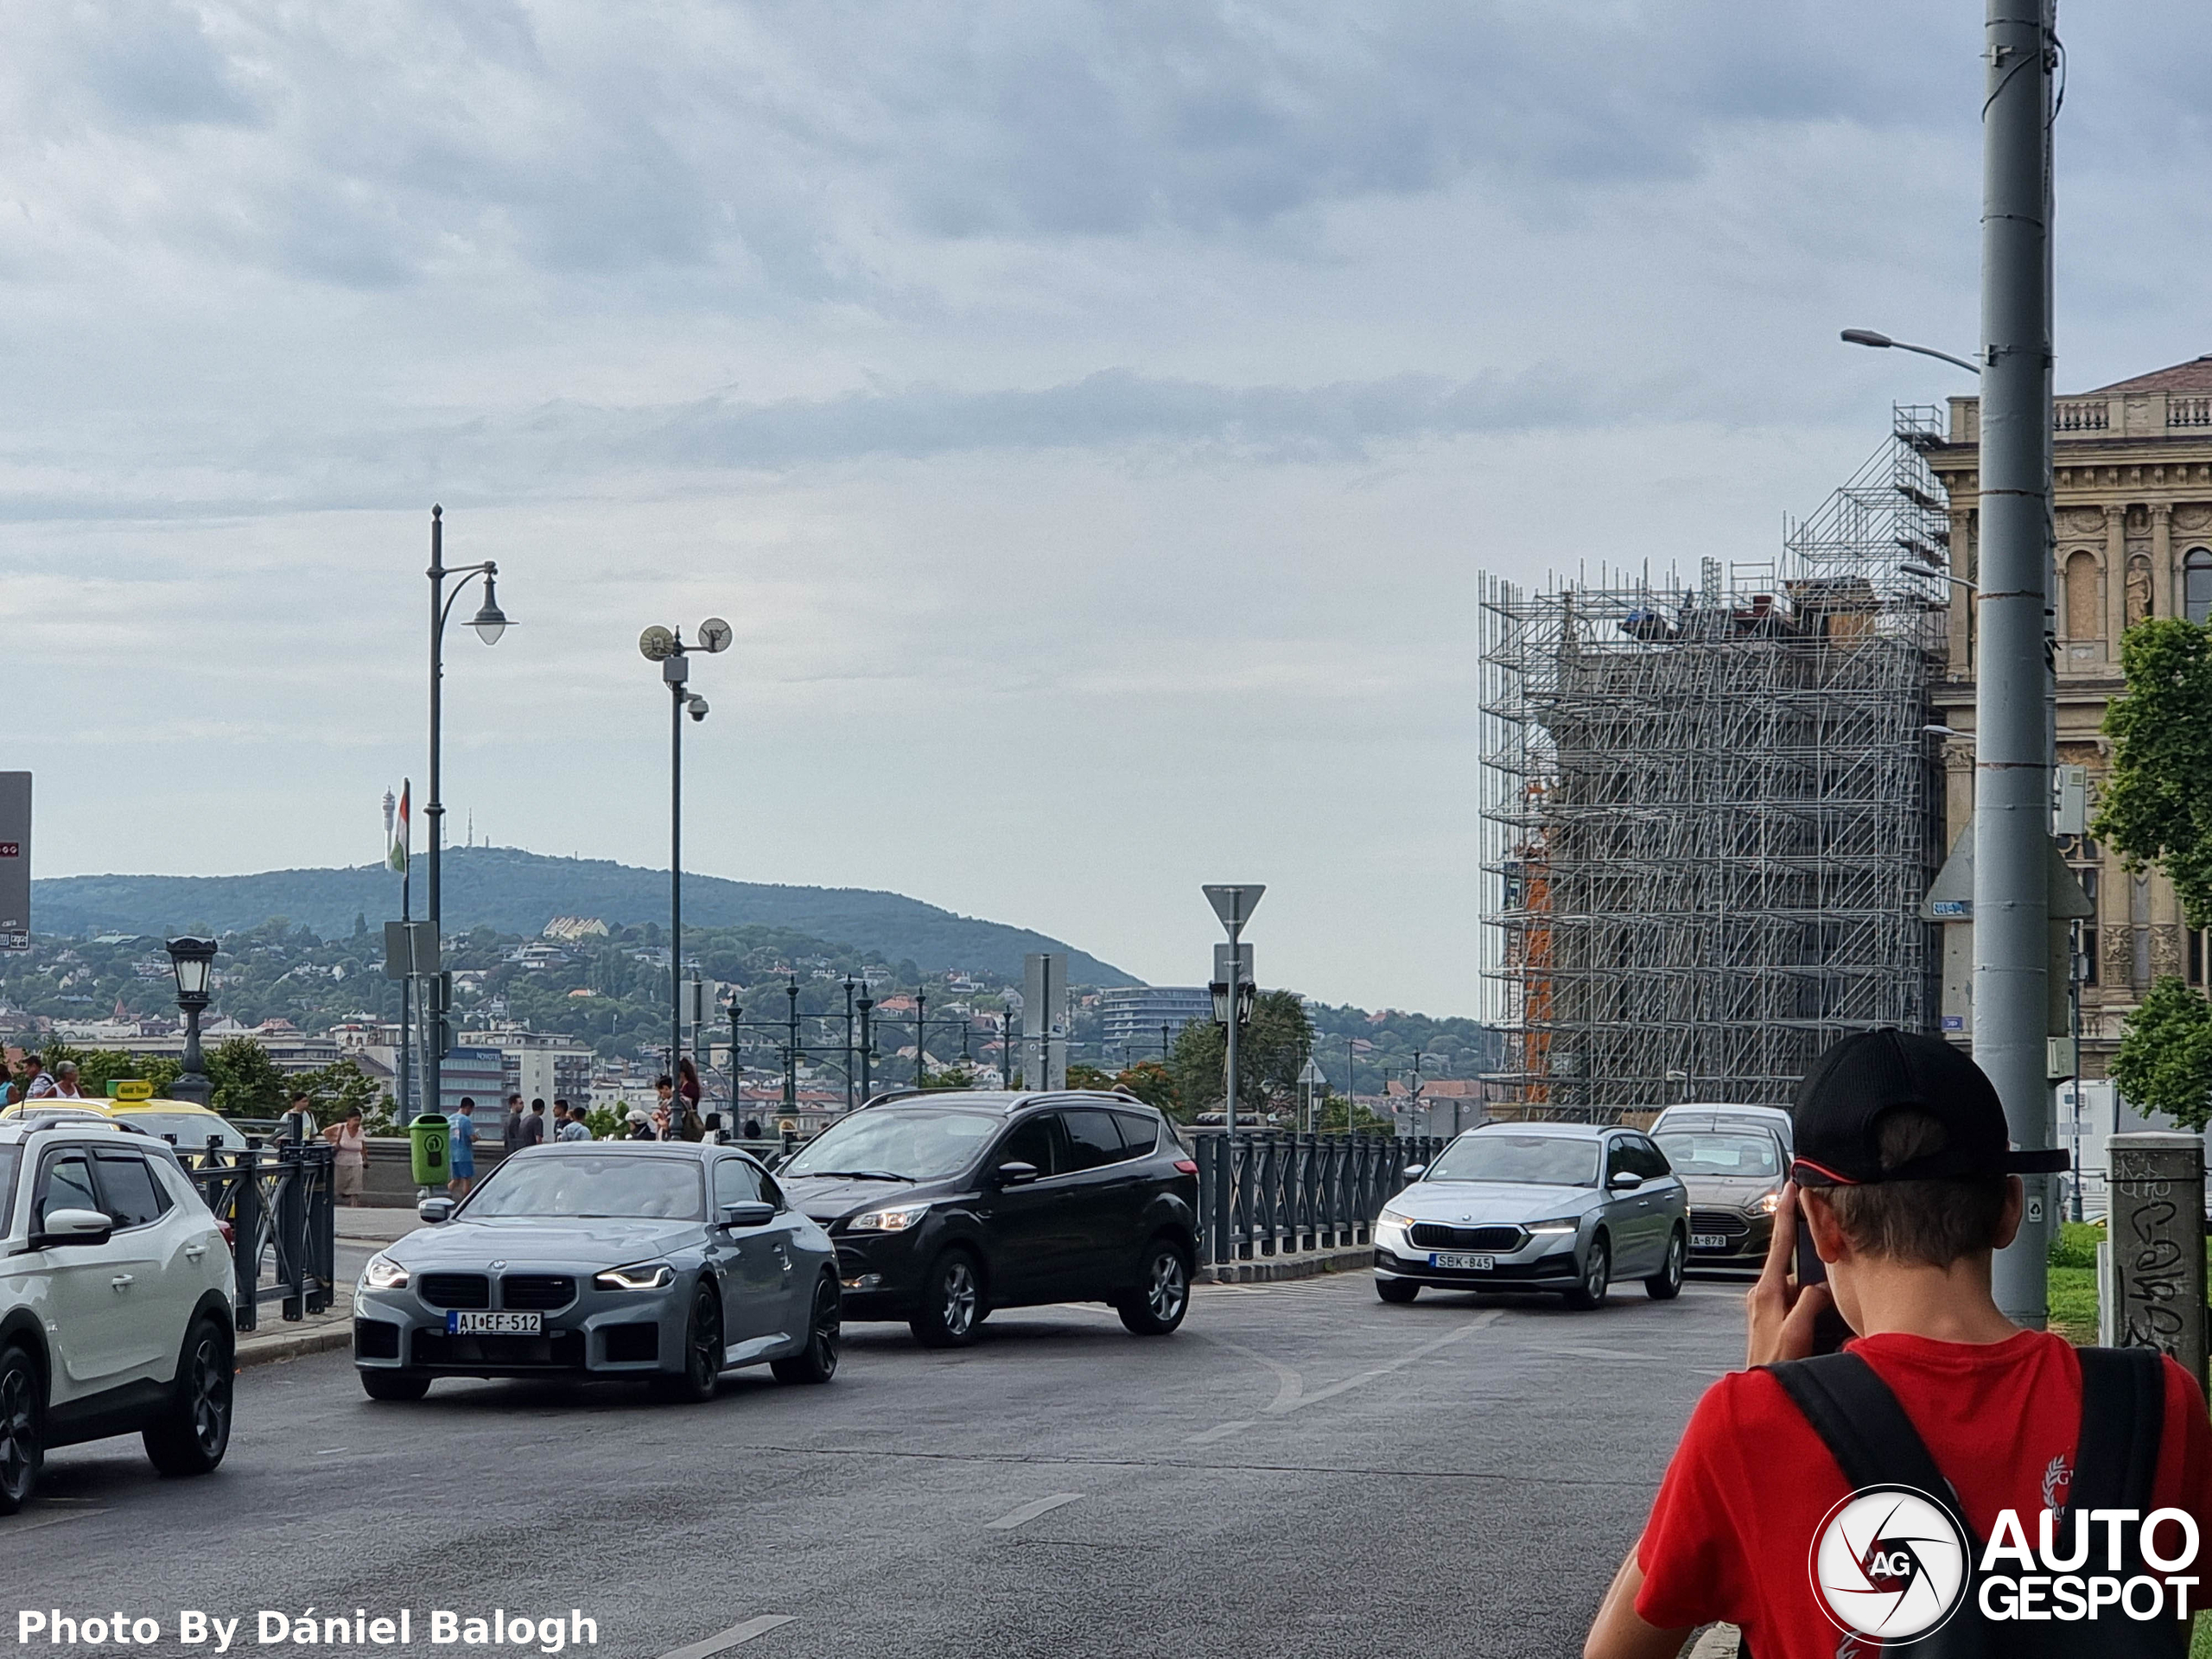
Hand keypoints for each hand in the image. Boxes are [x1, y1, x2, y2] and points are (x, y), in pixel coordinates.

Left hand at [1745, 1181, 1833, 1368]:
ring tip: (1829, 1290)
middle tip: (1825, 1232)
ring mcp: (1769, 1306)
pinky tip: (1825, 1312)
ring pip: (1799, 1283)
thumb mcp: (1795, 1334)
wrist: (1762, 1394)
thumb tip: (1821, 1285)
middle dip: (1808, 1250)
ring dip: (1815, 1284)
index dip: (1786, 1213)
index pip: (1780, 1244)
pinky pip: (1799, 1300)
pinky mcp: (1775, 1317)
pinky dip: (1813, 1299)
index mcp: (1767, 1292)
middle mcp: (1764, 1295)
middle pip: (1792, 1262)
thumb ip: (1809, 1305)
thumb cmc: (1774, 1368)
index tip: (1790, 1188)